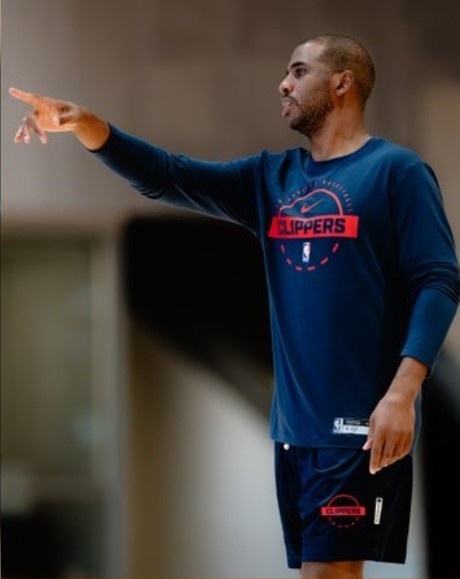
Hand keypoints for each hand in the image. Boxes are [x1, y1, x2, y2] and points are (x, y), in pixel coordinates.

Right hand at [9, 87, 83, 143]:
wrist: (74, 119)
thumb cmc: (74, 114)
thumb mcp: (72, 116)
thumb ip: (64, 119)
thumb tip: (55, 121)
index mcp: (47, 103)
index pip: (33, 98)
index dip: (22, 95)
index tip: (11, 90)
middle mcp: (40, 109)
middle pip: (31, 117)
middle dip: (34, 128)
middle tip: (41, 138)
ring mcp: (38, 118)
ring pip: (27, 124)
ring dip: (26, 132)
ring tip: (27, 141)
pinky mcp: (40, 125)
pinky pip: (29, 130)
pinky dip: (23, 134)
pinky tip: (18, 140)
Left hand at [362, 356, 425, 473]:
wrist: (400, 399)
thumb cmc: (385, 407)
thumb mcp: (373, 419)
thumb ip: (370, 435)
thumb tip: (366, 447)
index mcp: (381, 430)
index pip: (376, 451)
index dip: (374, 463)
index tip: (372, 470)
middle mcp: (392, 434)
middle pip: (386, 455)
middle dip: (381, 464)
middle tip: (378, 468)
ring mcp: (402, 435)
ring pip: (396, 454)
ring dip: (390, 461)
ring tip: (385, 463)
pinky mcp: (410, 434)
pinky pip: (405, 449)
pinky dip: (400, 455)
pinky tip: (396, 457)